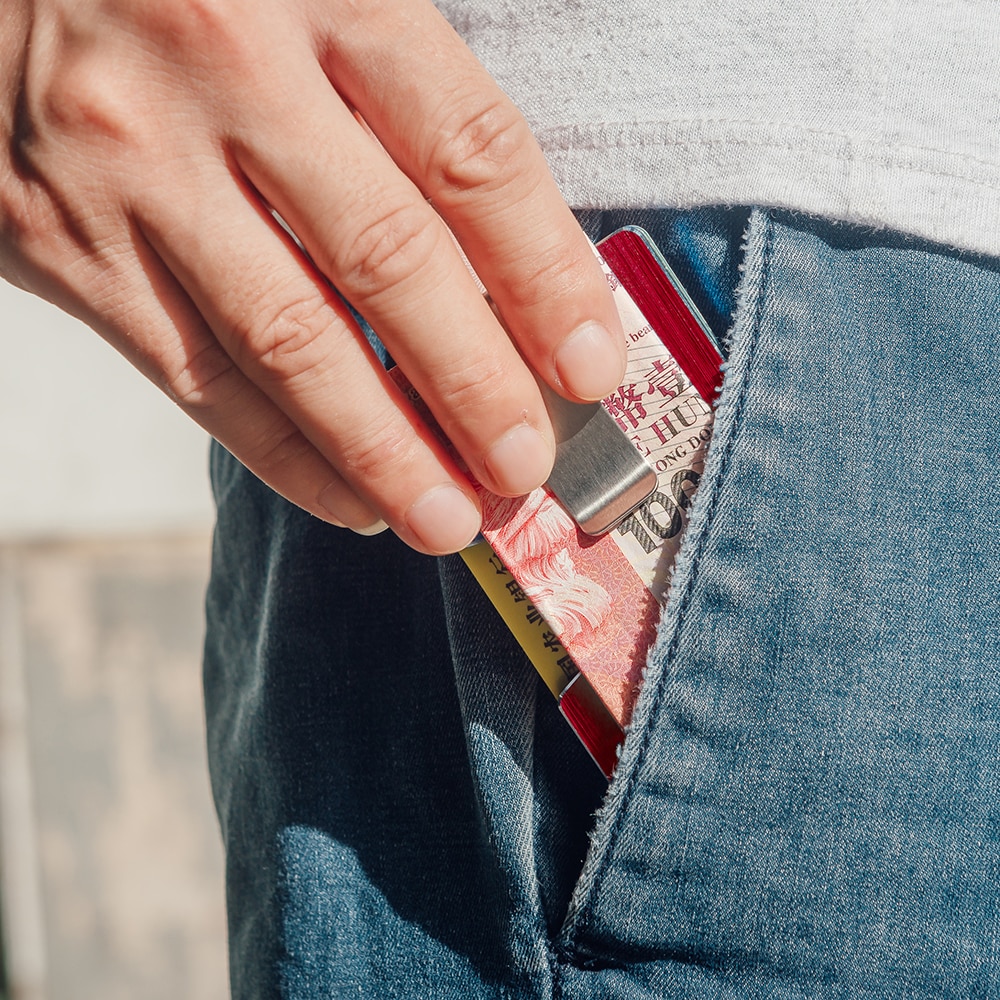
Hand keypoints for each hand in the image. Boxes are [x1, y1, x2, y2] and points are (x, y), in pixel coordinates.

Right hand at [0, 0, 624, 553]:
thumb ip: (400, 103)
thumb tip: (512, 272)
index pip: (472, 157)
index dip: (547, 276)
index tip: (592, 367)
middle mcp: (229, 72)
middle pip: (390, 262)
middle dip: (475, 385)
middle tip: (527, 466)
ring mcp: (137, 165)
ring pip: (292, 341)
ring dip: (386, 449)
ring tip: (449, 517)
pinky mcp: (61, 244)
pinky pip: (198, 377)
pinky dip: (286, 454)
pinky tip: (352, 498)